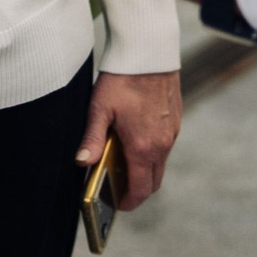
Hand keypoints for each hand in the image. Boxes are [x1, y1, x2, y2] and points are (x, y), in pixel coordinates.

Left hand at [80, 70, 182, 208]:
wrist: (150, 50)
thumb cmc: (122, 78)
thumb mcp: (100, 108)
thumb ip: (91, 138)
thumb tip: (81, 163)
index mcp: (144, 147)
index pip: (140, 188)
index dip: (129, 202)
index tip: (118, 206)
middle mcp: (162, 144)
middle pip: (153, 181)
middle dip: (138, 191)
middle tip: (120, 192)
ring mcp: (172, 133)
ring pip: (160, 164)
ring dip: (145, 171)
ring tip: (123, 166)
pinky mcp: (175, 120)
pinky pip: (165, 147)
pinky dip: (152, 153)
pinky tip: (135, 142)